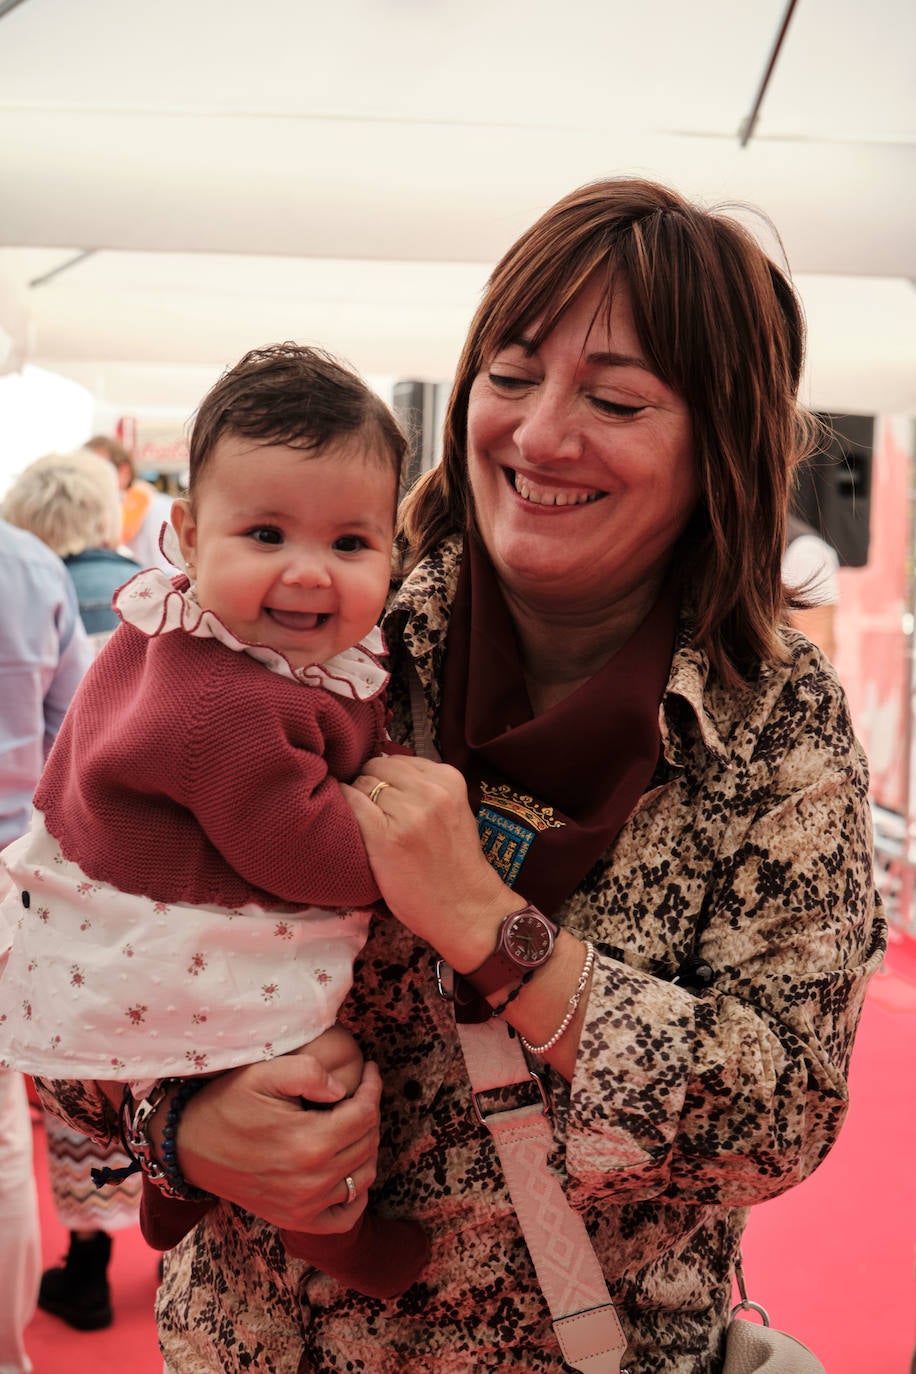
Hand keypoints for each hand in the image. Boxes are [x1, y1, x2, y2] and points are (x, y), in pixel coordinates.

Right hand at [176, 1039, 381, 1233]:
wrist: (189, 1145)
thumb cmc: (227, 1103)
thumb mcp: (265, 1073)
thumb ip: (310, 1072)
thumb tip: (343, 1090)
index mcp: (310, 1142)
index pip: (366, 1114)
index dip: (374, 1087)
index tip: (371, 1070)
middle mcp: (312, 1181)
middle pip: (368, 1143)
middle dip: (370, 1112)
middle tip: (358, 1093)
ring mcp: (304, 1206)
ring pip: (364, 1175)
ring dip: (366, 1146)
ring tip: (351, 1123)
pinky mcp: (294, 1220)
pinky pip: (346, 1216)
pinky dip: (356, 1194)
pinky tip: (347, 1168)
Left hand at [341, 754, 519, 971]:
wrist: (465, 907)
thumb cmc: (455, 863)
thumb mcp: (454, 810)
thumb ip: (427, 787)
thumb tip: (384, 766)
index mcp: (449, 780)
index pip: (398, 759)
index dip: (387, 777)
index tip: (386, 796)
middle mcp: (430, 792)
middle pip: (377, 767)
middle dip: (370, 784)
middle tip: (373, 810)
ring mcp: (407, 814)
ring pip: (362, 783)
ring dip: (357, 799)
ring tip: (367, 822)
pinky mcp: (385, 837)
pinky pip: (352, 803)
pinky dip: (344, 806)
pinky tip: (347, 820)